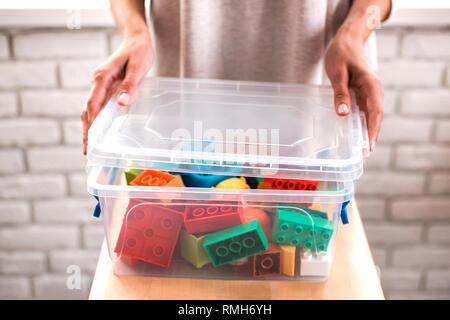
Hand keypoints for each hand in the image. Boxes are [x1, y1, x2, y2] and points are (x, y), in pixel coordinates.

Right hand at [81, 33, 152, 153]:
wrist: (136, 39)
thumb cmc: (138, 52)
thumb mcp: (137, 67)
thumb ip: (130, 85)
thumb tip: (122, 102)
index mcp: (102, 77)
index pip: (93, 103)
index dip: (92, 122)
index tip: (91, 139)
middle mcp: (98, 82)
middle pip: (88, 110)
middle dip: (87, 130)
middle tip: (87, 151)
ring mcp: (101, 85)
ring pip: (91, 109)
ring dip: (89, 127)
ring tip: (90, 147)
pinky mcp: (106, 87)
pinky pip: (98, 106)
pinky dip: (96, 119)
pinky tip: (98, 130)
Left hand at [325, 35, 383, 151]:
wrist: (347, 41)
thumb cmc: (341, 54)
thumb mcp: (337, 74)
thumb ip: (340, 94)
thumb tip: (343, 114)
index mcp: (371, 85)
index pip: (375, 112)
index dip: (372, 130)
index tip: (369, 145)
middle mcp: (374, 91)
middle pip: (375, 117)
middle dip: (370, 136)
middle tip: (363, 155)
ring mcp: (369, 93)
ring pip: (370, 116)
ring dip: (366, 132)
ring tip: (359, 150)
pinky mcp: (363, 94)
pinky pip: (364, 112)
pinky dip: (361, 124)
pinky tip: (354, 135)